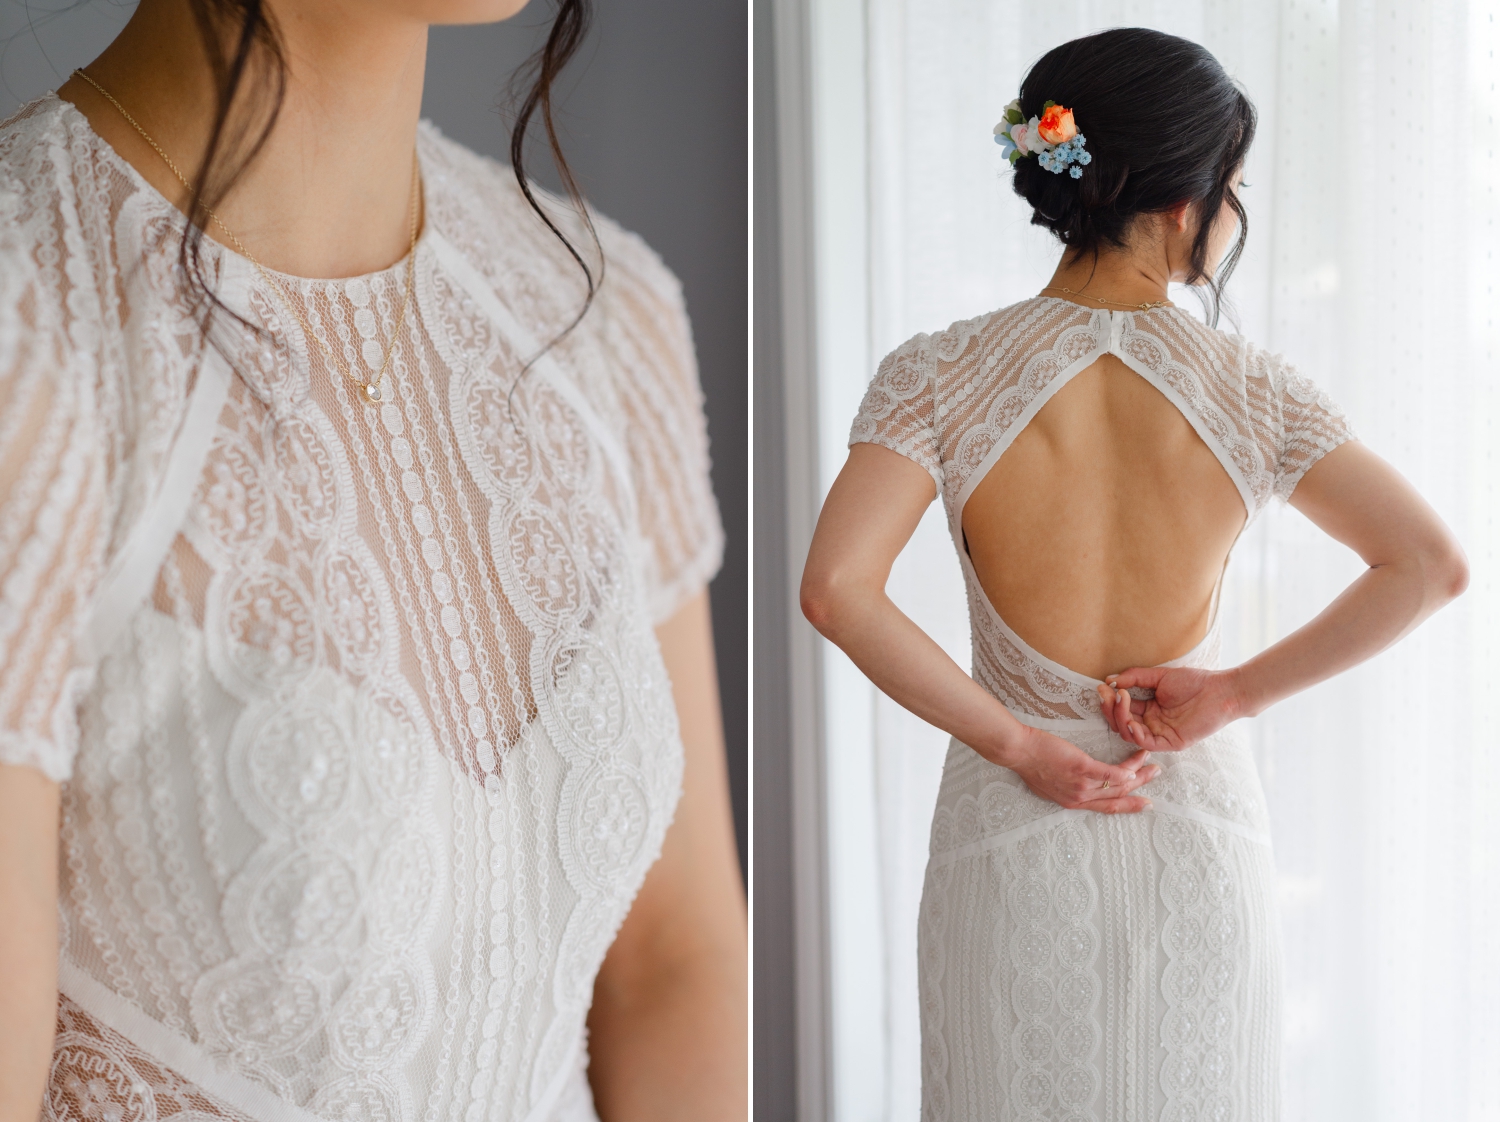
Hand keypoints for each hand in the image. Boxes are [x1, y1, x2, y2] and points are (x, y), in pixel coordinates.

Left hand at [997, 725, 1158, 813]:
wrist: (1018, 752)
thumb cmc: (1029, 764)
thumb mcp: (1048, 784)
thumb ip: (1065, 786)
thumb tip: (1074, 782)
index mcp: (1072, 802)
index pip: (1107, 807)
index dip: (1128, 806)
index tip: (1144, 804)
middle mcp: (1080, 798)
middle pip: (1118, 795)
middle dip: (1140, 787)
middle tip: (1156, 776)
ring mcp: (1082, 783)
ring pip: (1118, 783)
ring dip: (1138, 773)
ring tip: (1151, 761)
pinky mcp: (1081, 767)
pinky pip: (1110, 772)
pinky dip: (1126, 769)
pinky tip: (1137, 761)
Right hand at [1097, 666, 1241, 752]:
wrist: (1220, 690)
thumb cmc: (1194, 682)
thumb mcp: (1159, 676)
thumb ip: (1135, 678)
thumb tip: (1110, 679)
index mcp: (1148, 709)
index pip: (1122, 709)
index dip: (1110, 699)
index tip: (1103, 686)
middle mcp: (1151, 723)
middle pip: (1121, 723)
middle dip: (1110, 709)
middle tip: (1108, 693)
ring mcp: (1160, 734)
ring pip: (1129, 734)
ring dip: (1120, 718)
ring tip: (1122, 699)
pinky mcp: (1170, 742)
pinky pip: (1146, 743)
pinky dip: (1135, 733)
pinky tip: (1131, 720)